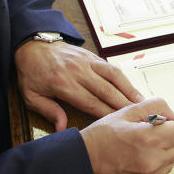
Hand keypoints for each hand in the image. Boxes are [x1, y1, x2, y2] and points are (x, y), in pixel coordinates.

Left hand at [14, 40, 143, 130]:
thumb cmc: (31, 72)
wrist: (33, 45)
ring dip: (129, 90)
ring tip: (142, 103)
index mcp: (63, 84)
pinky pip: (111, 67)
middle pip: (106, 90)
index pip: (90, 102)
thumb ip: (48, 111)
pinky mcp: (92, 56)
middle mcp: (78, 71)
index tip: (120, 125)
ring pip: (113, 76)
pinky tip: (132, 89)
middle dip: (123, 105)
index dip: (106, 114)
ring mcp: (87, 61)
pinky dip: (123, 79)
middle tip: (139, 117)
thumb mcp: (31, 95)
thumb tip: (62, 128)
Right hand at [80, 97, 173, 173]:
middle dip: (172, 135)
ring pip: (173, 159)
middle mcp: (154, 159)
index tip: (167, 121)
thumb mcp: (127, 111)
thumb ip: (156, 106)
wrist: (84, 161)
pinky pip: (164, 171)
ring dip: (166, 149)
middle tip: (155, 130)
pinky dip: (158, 162)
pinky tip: (142, 155)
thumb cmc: (102, 135)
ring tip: (146, 143)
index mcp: (150, 138)